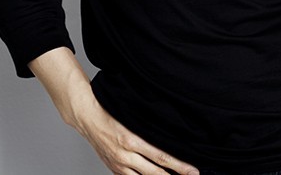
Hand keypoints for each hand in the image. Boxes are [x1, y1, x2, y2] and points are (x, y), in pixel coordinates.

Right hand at [76, 94, 198, 174]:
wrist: (87, 117)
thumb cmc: (110, 111)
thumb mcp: (132, 115)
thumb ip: (148, 125)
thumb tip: (169, 131)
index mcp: (131, 139)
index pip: (161, 157)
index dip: (179, 166)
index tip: (193, 170)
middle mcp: (125, 155)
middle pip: (156, 172)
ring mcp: (119, 164)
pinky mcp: (114, 168)